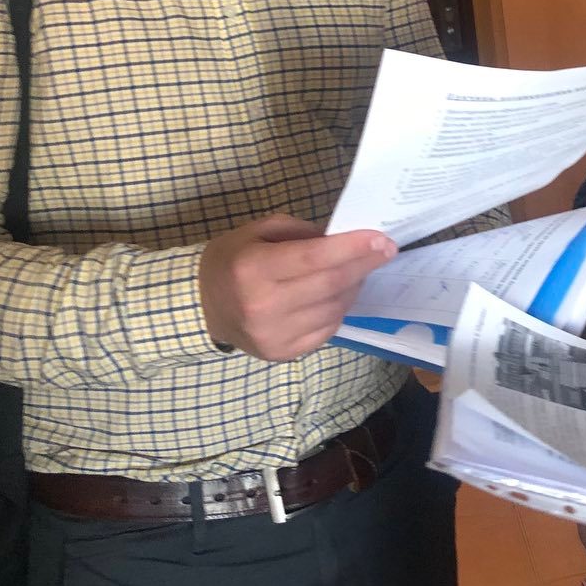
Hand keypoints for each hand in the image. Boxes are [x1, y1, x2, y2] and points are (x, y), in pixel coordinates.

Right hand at [199, 214, 396, 360]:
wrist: (200, 307)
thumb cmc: (232, 261)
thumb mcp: (259, 231)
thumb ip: (302, 232)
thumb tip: (345, 239)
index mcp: (253, 269)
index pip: (314, 258)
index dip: (353, 249)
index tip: (382, 240)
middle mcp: (264, 306)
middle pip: (330, 285)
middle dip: (364, 265)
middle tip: (385, 250)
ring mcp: (274, 335)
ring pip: (334, 308)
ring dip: (353, 286)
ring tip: (357, 269)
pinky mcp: (283, 354)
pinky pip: (327, 329)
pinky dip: (339, 308)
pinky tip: (337, 294)